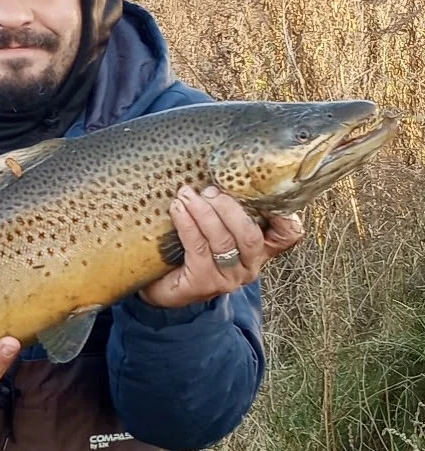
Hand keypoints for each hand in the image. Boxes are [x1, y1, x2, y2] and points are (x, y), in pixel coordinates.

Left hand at [139, 185, 303, 308]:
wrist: (161, 283)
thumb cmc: (192, 246)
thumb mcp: (216, 223)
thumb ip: (226, 204)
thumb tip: (224, 166)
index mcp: (260, 247)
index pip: (289, 234)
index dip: (284, 214)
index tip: (265, 189)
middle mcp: (250, 265)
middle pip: (250, 235)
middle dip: (229, 208)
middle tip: (208, 191)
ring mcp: (228, 278)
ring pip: (223, 241)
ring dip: (203, 212)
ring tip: (186, 195)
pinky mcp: (203, 284)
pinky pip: (198, 249)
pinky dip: (187, 224)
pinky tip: (177, 209)